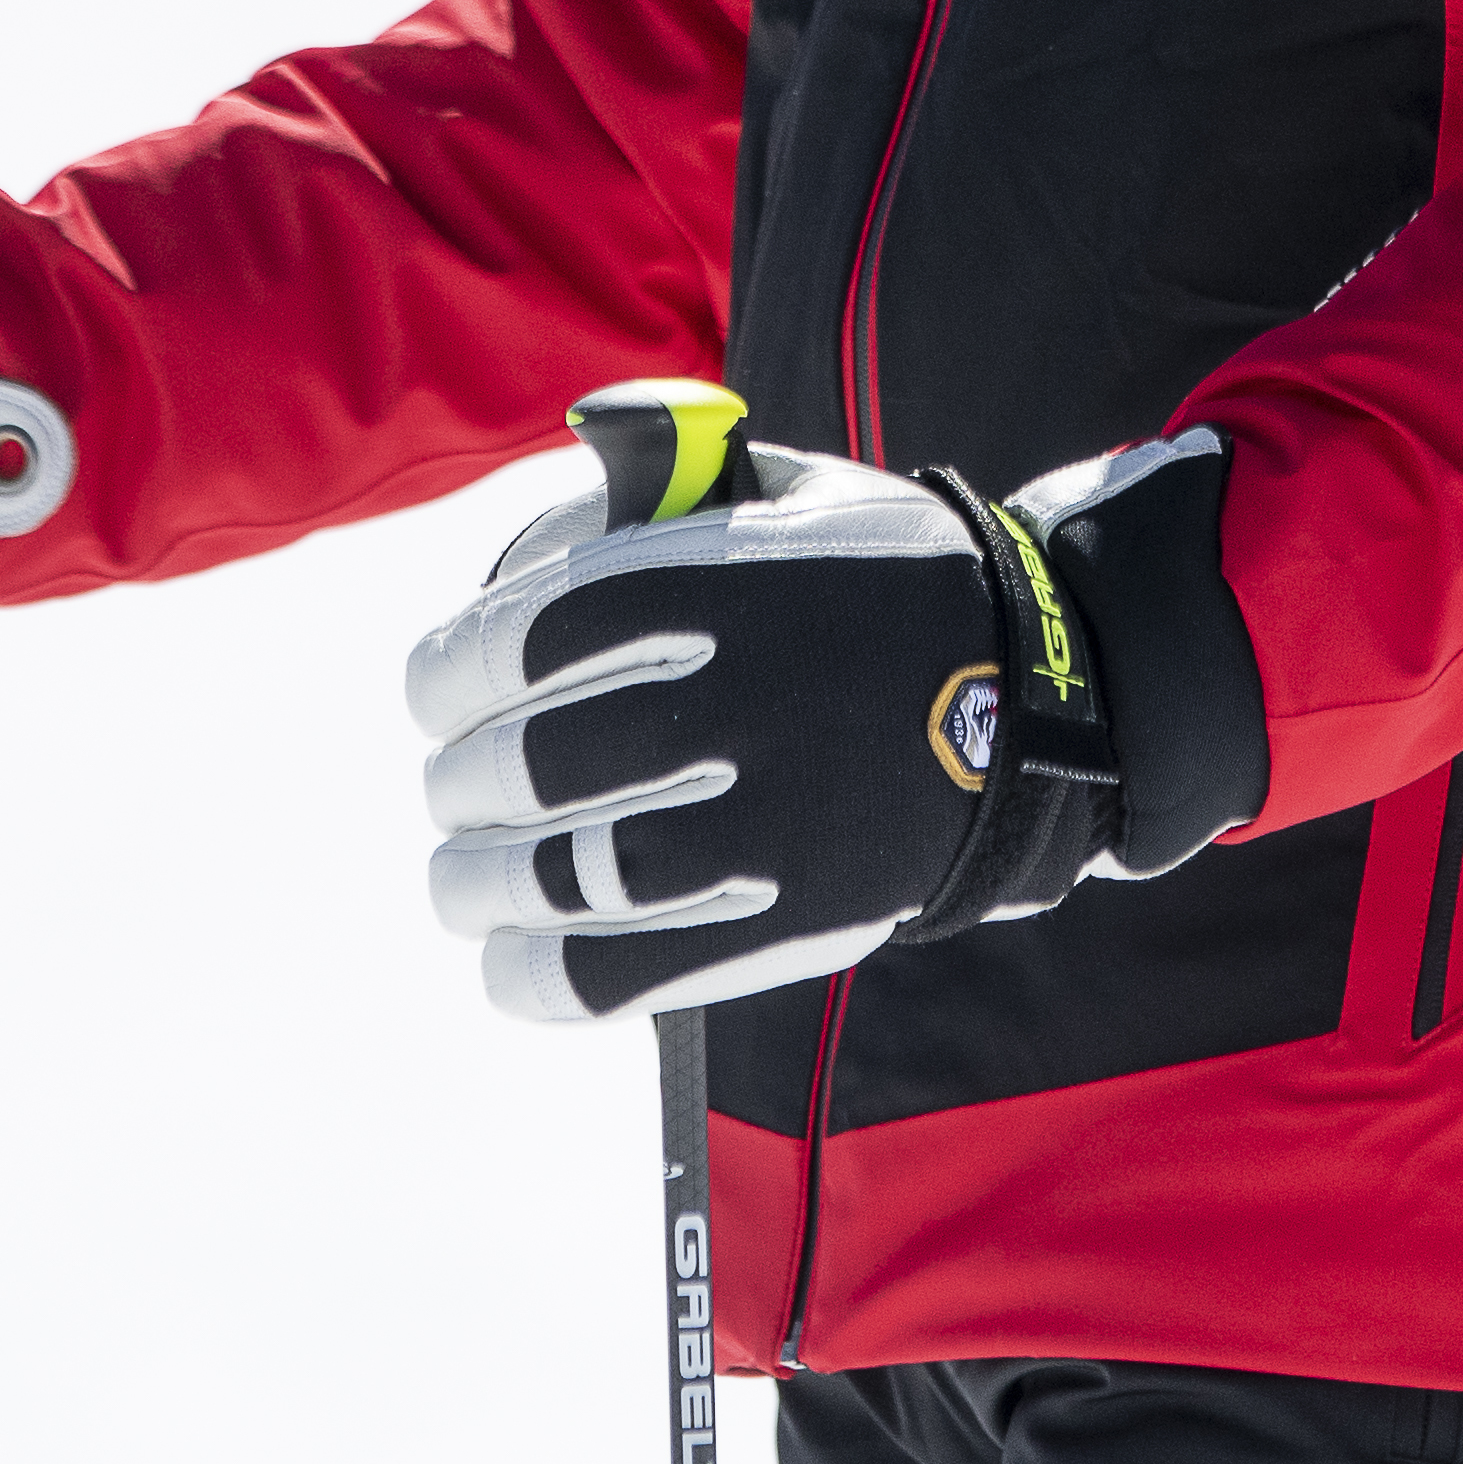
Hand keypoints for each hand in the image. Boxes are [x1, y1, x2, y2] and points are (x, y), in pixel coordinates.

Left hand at [406, 428, 1234, 1020]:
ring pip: (564, 874)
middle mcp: (731, 703)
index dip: (448, 673)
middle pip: (528, 762)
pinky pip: (625, 969)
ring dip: (478, 883)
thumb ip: (668, 489)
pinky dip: (540, 974)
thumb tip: (547, 500)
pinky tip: (505, 961)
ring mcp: (761, 821)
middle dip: (460, 782)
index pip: (525, 636)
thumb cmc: (884, 589)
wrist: (1032, 700)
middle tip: (450, 789)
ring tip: (458, 878)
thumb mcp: (790, 495)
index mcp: (719, 588)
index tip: (429, 694)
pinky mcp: (786, 920)